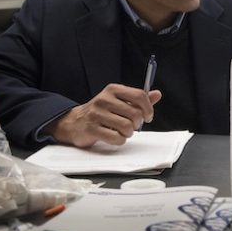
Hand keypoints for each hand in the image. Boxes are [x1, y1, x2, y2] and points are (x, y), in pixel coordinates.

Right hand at [44, 83, 161, 147]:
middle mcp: (104, 99)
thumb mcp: (119, 101)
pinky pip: (116, 138)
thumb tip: (157, 94)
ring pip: (126, 127)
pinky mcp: (91, 129)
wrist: (75, 122)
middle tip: (132, 126)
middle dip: (137, 123)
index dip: (148, 108)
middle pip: (135, 113)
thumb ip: (138, 99)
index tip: (148, 116)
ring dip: (128, 133)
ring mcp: (96, 114)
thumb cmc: (101, 112)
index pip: (139, 95)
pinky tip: (114, 137)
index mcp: (113, 90)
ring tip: (123, 132)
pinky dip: (120, 140)